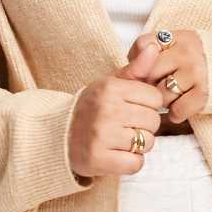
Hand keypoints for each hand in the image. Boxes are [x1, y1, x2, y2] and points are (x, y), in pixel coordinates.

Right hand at [67, 41, 163, 177]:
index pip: (155, 98)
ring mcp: (101, 135)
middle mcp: (106, 109)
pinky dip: (130, 163)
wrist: (56, 134)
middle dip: (144, 126)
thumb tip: (154, 47)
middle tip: (124, 127)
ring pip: (147, 143)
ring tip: (119, 140)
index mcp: (110, 88)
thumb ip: (136, 69)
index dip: (147, 105)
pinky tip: (117, 155)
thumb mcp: (111, 84)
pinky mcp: (98, 158)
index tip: (132, 108)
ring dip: (138, 146)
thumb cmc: (92, 108)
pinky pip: (135, 164)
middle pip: (153, 121)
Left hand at [125, 29, 208, 124]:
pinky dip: (176, 114)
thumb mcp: (176, 49)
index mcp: (179, 37)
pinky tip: (182, 106)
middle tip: (162, 84)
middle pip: (148, 73)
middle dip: (151, 83)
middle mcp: (187, 51)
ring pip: (160, 95)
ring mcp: (196, 72)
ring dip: (164, 101)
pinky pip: (176, 111)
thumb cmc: (196, 64)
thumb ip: (149, 56)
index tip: (150, 67)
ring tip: (176, 94)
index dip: (140, 59)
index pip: (143, 44)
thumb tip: (126, 73)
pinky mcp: (204, 94)